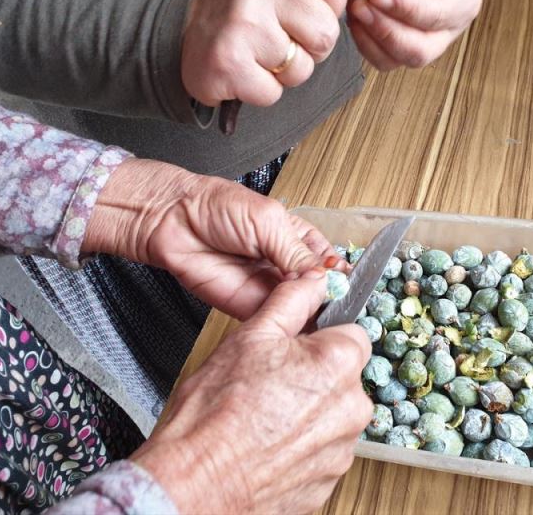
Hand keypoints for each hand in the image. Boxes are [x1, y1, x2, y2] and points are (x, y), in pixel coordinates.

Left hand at [83, 158, 345, 320]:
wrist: (173, 223)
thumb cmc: (217, 208)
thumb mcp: (268, 222)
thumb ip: (297, 252)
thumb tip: (325, 276)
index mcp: (297, 237)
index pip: (330, 260)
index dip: (343, 274)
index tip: (358, 286)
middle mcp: (287, 265)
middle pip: (320, 288)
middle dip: (333, 297)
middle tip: (345, 306)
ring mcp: (270, 288)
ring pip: (303, 307)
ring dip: (315, 313)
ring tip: (329, 316)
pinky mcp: (251, 307)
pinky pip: (278, 320)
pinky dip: (292, 324)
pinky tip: (304, 323)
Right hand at [132, 271, 372, 512]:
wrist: (195, 482)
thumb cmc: (215, 413)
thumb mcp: (251, 335)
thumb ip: (292, 300)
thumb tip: (313, 280)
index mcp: (339, 363)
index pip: (352, 332)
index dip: (321, 335)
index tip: (298, 346)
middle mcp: (352, 408)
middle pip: (344, 375)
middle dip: (315, 374)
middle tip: (272, 381)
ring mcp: (342, 449)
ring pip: (333, 414)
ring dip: (309, 411)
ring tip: (265, 415)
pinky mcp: (328, 480)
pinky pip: (322, 449)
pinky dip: (301, 445)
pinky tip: (268, 442)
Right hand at [182, 0, 347, 106]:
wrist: (182, 36)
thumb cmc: (241, 15)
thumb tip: (358, 3)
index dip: (329, 8)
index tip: (305, 16)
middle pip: (326, 33)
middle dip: (311, 50)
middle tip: (281, 44)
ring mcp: (243, 23)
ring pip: (302, 68)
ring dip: (285, 74)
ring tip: (259, 58)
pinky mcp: (230, 62)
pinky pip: (274, 93)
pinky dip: (262, 91)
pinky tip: (244, 73)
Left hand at [348, 0, 481, 69]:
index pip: (434, 15)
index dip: (403, 7)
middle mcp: (446, 28)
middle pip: (417, 51)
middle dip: (384, 31)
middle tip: (360, 5)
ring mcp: (423, 41)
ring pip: (394, 59)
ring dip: (368, 37)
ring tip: (355, 5)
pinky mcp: (399, 45)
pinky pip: (378, 56)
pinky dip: (361, 38)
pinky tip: (355, 14)